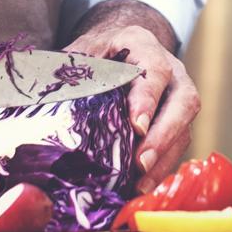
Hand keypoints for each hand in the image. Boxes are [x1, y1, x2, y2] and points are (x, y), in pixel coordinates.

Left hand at [65, 0, 198, 190]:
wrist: (121, 48)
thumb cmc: (98, 53)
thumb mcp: (83, 52)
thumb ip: (71, 71)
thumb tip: (47, 96)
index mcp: (144, 46)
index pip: (154, 70)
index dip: (148, 98)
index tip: (136, 125)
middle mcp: (172, 71)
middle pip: (184, 102)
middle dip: (164, 135)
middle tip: (141, 162)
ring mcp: (179, 98)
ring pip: (185, 128)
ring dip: (164, 158)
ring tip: (141, 184)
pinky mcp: (178, 122)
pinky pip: (177, 146)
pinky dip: (161, 168)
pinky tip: (141, 186)